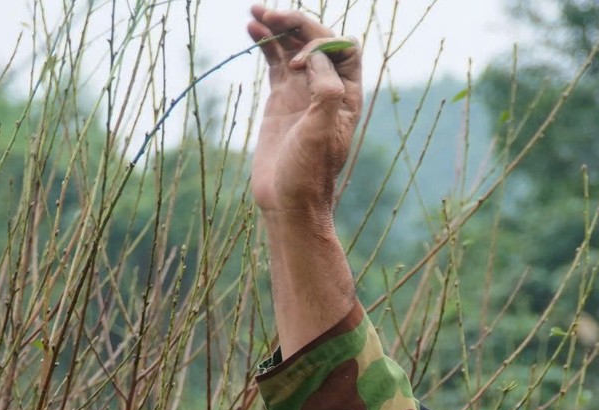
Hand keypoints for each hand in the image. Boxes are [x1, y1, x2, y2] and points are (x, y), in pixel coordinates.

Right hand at [246, 6, 363, 216]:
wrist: (287, 202)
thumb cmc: (308, 174)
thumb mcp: (320, 134)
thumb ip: (325, 93)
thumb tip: (316, 58)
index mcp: (346, 95)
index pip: (342, 48)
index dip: (320, 43)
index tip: (295, 63)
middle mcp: (327, 88)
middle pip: (317, 40)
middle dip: (296, 23)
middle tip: (270, 14)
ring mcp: (303, 91)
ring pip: (293, 46)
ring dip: (278, 26)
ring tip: (256, 12)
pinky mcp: (281, 97)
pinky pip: (275, 60)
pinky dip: (265, 42)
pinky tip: (251, 28)